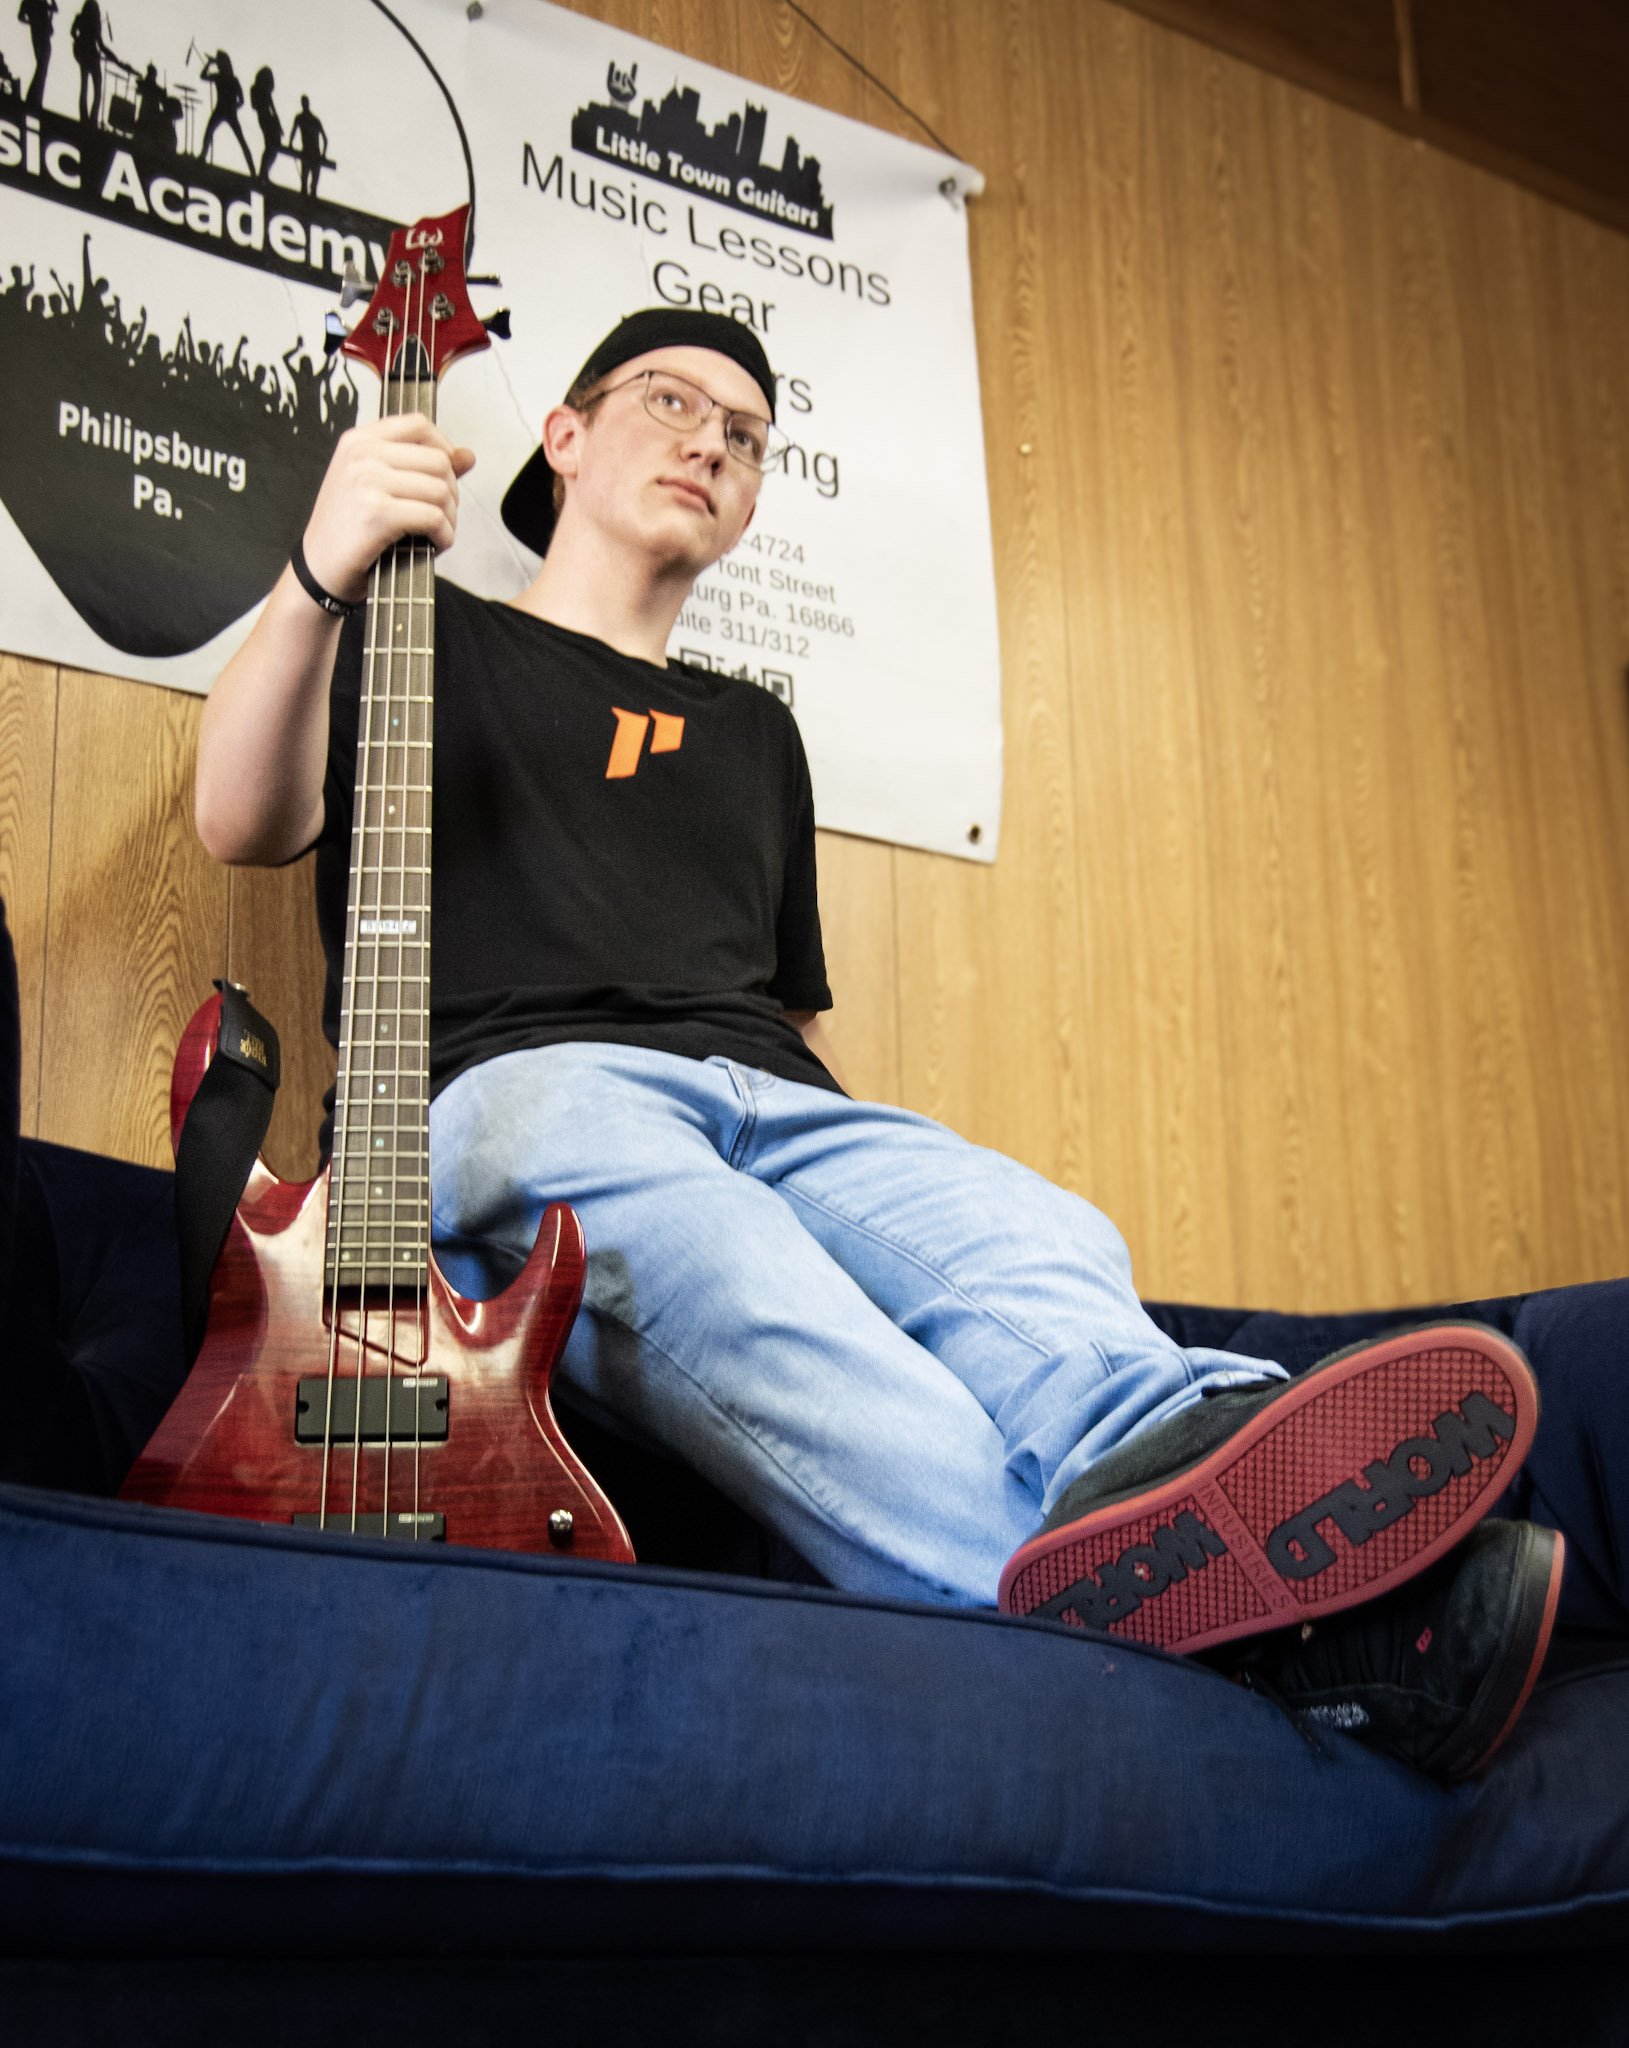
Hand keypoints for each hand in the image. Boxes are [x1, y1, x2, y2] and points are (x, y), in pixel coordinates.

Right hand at [300, 414, 475, 603]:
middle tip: (441, 515)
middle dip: (452, 492)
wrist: (318, 568)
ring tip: (438, 532)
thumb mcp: (377, 486)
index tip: (445, 476)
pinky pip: (434, 518)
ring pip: (441, 490)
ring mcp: (368, 481)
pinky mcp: (377, 513)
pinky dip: (444, 536)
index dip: (444, 449)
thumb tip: (468, 455)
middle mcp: (362, 454)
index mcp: (359, 440)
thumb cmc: (348, 529)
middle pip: (438, 460)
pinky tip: (435, 545)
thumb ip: (423, 467)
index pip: (419, 424)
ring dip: (450, 518)